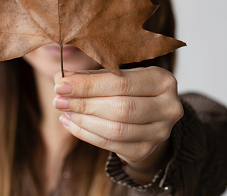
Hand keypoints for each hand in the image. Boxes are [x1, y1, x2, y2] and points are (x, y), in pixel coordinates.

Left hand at [53, 66, 182, 178]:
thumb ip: (92, 77)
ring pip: (116, 129)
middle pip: (121, 107)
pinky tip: (71, 123)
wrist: (151, 119)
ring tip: (64, 111)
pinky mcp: (145, 150)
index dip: (90, 85)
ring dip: (84, 120)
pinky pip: (111, 145)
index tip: (61, 84)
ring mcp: (159, 132)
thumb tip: (61, 78)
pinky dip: (86, 134)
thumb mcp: (118, 77)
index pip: (122, 83)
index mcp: (164, 81)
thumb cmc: (132, 91)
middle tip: (58, 99)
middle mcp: (168, 107)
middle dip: (85, 103)